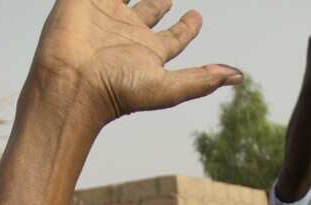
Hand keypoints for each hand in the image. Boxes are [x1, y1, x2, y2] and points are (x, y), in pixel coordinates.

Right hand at [29, 0, 241, 129]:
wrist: (71, 83)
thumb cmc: (118, 90)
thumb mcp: (167, 88)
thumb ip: (201, 80)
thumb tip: (239, 77)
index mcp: (148, 52)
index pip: (174, 36)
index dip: (188, 27)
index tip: (197, 16)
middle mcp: (128, 33)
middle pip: (151, 11)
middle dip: (162, 1)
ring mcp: (106, 15)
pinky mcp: (84, 0)